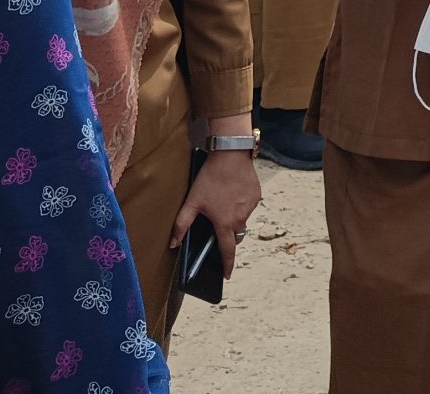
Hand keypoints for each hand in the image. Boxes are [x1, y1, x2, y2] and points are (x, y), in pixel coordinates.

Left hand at [170, 151, 262, 277]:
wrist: (231, 155)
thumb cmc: (210, 178)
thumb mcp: (192, 201)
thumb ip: (181, 224)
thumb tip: (173, 244)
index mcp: (225, 223)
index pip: (227, 251)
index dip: (227, 265)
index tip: (226, 275)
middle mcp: (241, 218)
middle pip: (235, 236)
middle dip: (228, 237)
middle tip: (218, 229)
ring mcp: (251, 206)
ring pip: (242, 220)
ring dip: (233, 219)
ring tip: (223, 204)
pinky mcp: (257, 195)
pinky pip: (249, 207)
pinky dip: (241, 205)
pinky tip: (232, 194)